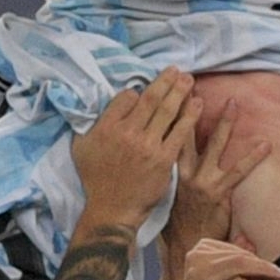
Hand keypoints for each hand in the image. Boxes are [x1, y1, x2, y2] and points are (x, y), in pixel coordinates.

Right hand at [73, 69, 198, 227]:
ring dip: (180, 92)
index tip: (144, 89)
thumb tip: (103, 105)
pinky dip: (189, 116)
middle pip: (150, 99)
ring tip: (189, 80)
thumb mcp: (82, 148)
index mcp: (106, 128)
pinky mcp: (164, 159)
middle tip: (177, 70)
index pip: (126, 98)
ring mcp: (147, 146)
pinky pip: (179, 132)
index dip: (137, 90)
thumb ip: (91, 124)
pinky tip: (197, 104)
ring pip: (166, 112)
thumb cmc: (96, 179)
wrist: (113, 209)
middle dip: (165, 81)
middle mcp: (127, 133)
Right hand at [165, 98, 270, 246]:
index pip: (168, 137)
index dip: (171, 115)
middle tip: (193, 85)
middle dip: (190, 108)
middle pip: (185, 133)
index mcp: (169, 173)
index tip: (173, 94)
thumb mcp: (164, 200)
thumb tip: (166, 165)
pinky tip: (265, 143)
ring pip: (214, 145)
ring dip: (225, 122)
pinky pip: (238, 170)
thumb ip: (169, 180)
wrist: (185, 251)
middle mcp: (183, 173)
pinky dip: (252, 156)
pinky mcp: (219, 192)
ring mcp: (202, 181)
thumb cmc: (175, 229)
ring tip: (235, 103)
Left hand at [179, 238, 279, 279]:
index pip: (236, 264)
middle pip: (243, 260)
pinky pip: (240, 257)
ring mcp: (205, 248)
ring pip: (245, 258)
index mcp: (197, 274)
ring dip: (261, 278)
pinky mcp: (212, 246)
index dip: (262, 269)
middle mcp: (199, 256)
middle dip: (267, 276)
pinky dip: (252, 273)